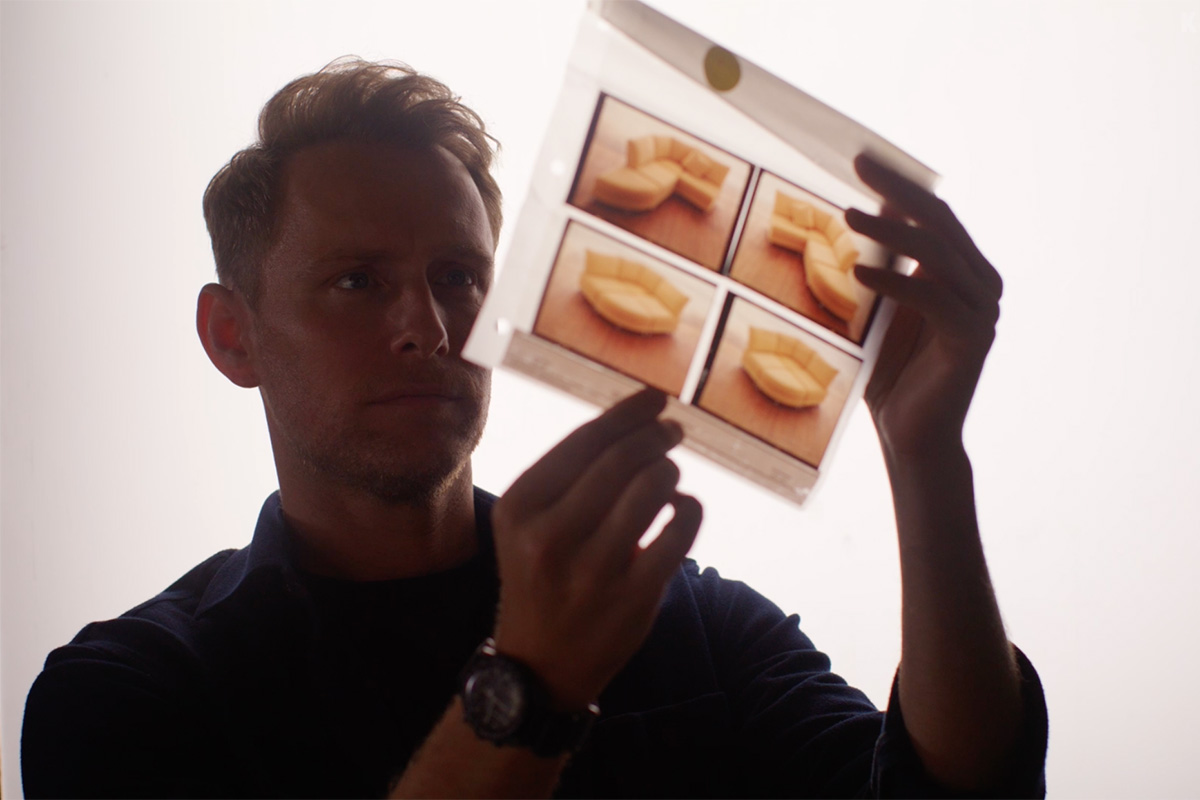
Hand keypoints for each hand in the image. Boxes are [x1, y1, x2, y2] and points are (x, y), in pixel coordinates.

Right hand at [490, 389, 701, 708]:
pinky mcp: (633, 597)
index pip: (585, 440)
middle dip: (656, 435)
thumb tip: (638, 415)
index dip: (629, 413)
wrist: (540, 663)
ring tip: (668, 476)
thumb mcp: (530, 520)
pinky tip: (679, 510)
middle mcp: (549, 536)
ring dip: (670, 471)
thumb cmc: (541, 573)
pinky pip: (681, 528)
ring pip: (655, 486)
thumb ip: (571, 471)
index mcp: (519, 507)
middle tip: (671, 431)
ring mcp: (593, 571)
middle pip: (623, 458)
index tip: (656, 399)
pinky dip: (689, 507)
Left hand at [846, 154, 1002, 457]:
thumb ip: (878, 267)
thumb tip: (857, 214)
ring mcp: (982, 310)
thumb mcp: (877, 310)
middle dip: (897, 190)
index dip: (899, 184)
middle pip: (939, 222)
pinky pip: (932, 299)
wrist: (911, 436)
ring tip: (847, 216)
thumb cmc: (888, 374)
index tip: (860, 158)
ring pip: (936, 255)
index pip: (933, 213)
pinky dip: (895, 283)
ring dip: (891, 231)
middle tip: (858, 165)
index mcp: (962, 271)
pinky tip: (859, 272)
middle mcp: (981, 284)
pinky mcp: (972, 339)